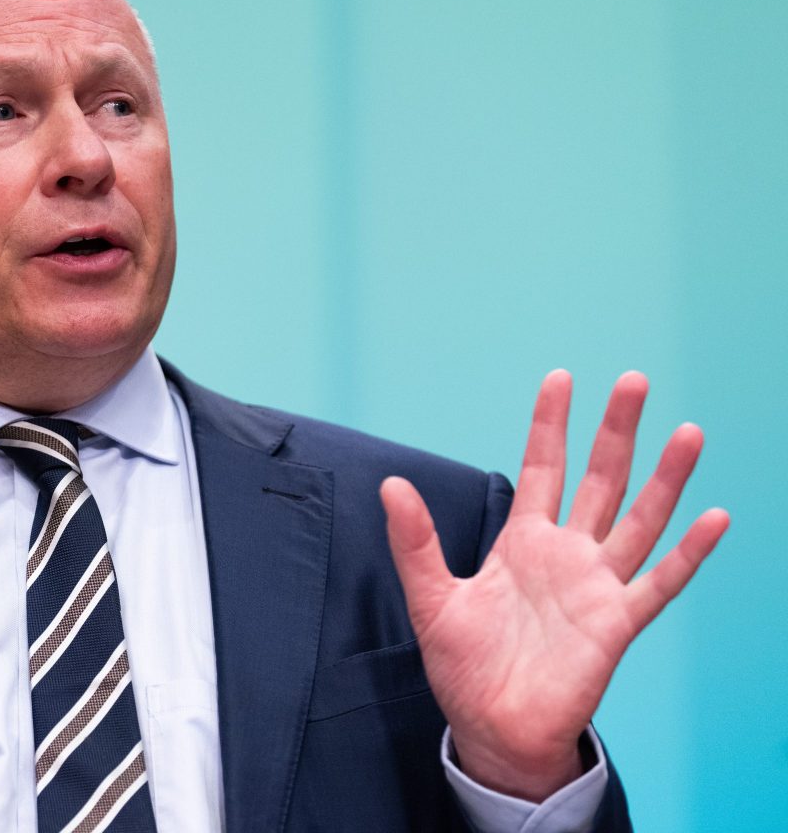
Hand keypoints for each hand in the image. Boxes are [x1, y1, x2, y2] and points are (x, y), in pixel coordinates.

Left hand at [380, 370, 728, 801]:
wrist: (491, 728)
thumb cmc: (464, 666)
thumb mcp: (430, 597)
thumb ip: (415, 541)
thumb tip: (391, 485)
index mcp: (522, 543)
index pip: (542, 468)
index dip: (550, 425)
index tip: (560, 379)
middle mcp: (566, 555)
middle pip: (600, 480)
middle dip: (615, 431)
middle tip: (634, 380)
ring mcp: (596, 587)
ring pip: (640, 520)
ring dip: (665, 478)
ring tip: (688, 432)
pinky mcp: (617, 624)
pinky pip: (660, 582)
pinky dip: (688, 552)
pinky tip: (715, 517)